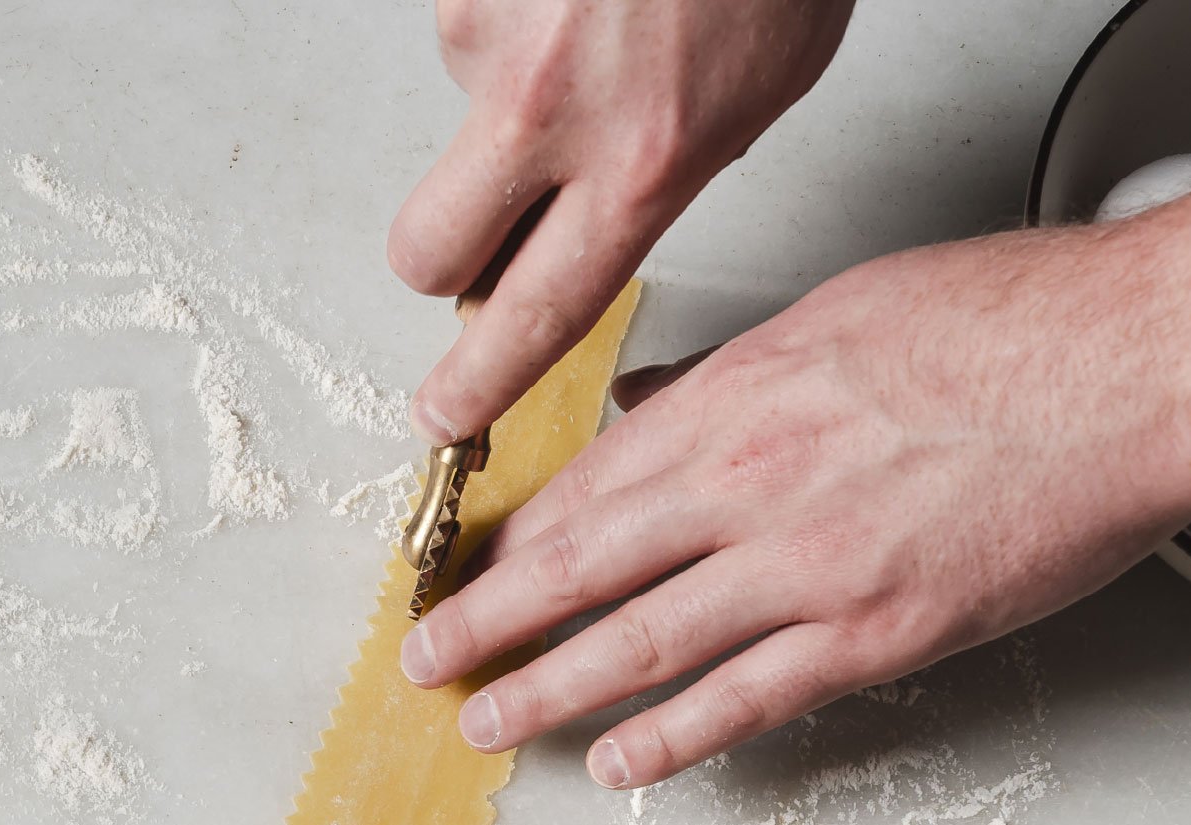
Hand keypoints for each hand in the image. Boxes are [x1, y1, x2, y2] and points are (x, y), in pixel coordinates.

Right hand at [389, 0, 853, 441]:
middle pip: (431, 251)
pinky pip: (470, 14)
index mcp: (641, 163)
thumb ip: (665, 175)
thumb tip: (601, 223)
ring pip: (460, 107)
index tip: (445, 417)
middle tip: (488, 221)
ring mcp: (493, 30)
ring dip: (510, 79)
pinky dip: (515, 3)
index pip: (534, 318)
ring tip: (595, 15)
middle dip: (446, 255)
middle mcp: (550, 109)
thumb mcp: (759, 92)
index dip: (479, 383)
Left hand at [398, 225, 1190, 787]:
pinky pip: (746, 700)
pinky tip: (615, 764)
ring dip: (548, 690)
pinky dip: (670, 739)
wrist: (1145, 365)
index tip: (463, 569)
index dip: (512, 539)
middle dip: (490, 619)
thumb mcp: (843, 313)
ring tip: (486, 724)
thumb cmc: (1014, 324)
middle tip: (426, 661)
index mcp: (741, 395)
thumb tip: (655, 407)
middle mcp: (754, 481)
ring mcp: (810, 566)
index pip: (589, 483)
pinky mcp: (876, 634)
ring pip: (641, 643)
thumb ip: (735, 375)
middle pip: (584, 565)